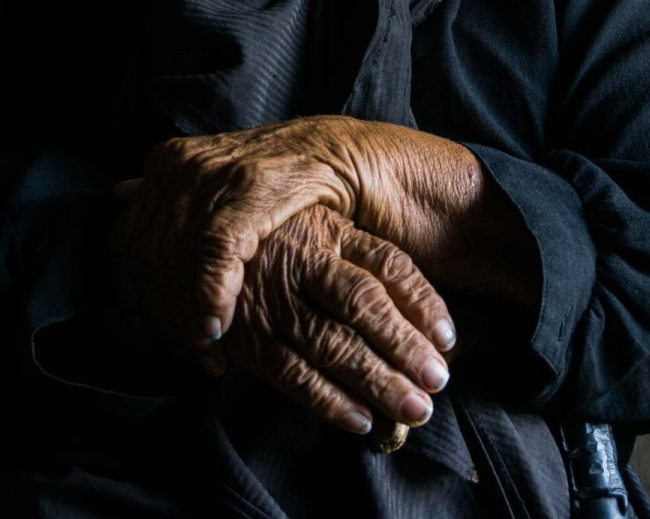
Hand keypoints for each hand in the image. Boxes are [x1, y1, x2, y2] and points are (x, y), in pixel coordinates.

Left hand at [110, 117, 381, 360]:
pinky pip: (212, 255)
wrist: (355, 155)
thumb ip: (173, 190)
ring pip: (172, 262)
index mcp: (168, 161)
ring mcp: (215, 173)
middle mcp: (182, 164)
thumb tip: (120, 192)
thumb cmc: (288, 177)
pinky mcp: (251, 188)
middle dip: (160, 317)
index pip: (126, 242)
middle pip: (144, 258)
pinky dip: (210, 299)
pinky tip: (218, 328)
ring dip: (185, 320)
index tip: (145, 338)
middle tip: (182, 355)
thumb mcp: (220, 175)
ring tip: (205, 354)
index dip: (130, 298)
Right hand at [222, 205, 456, 435]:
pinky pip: (292, 374)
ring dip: (376, 381)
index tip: (447, 337)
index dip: (421, 301)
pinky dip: (329, 401)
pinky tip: (363, 420)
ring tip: (414, 409)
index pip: (387, 265)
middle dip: (403, 346)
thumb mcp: (323, 229)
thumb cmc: (281, 242)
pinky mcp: (250, 338)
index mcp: (330, 233)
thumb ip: (368, 261)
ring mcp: (275, 303)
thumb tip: (427, 318)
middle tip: (437, 380)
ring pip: (331, 344)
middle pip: (362, 305)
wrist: (201, 244)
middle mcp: (304, 264)